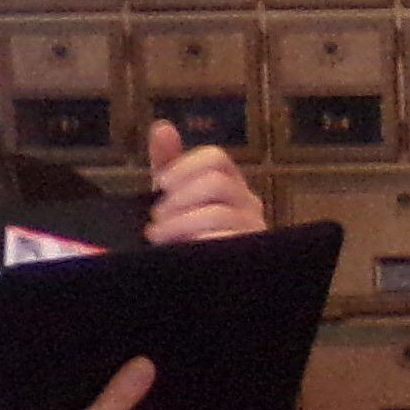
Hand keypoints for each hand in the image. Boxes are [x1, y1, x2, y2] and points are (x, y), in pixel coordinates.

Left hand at [144, 120, 266, 243]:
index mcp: (232, 186)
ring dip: (178, 221)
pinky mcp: (250, 252)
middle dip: (179, 197)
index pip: (217, 158)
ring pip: (217, 210)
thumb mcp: (173, 198)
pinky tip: (177, 249)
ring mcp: (253, 230)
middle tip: (156, 215)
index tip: (161, 184)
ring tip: (157, 234)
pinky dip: (192, 239)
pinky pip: (221, 235)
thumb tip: (162, 126)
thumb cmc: (186, 237)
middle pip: (216, 181)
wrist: (194, 283)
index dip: (184, 166)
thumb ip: (169, 164)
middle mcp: (249, 204)